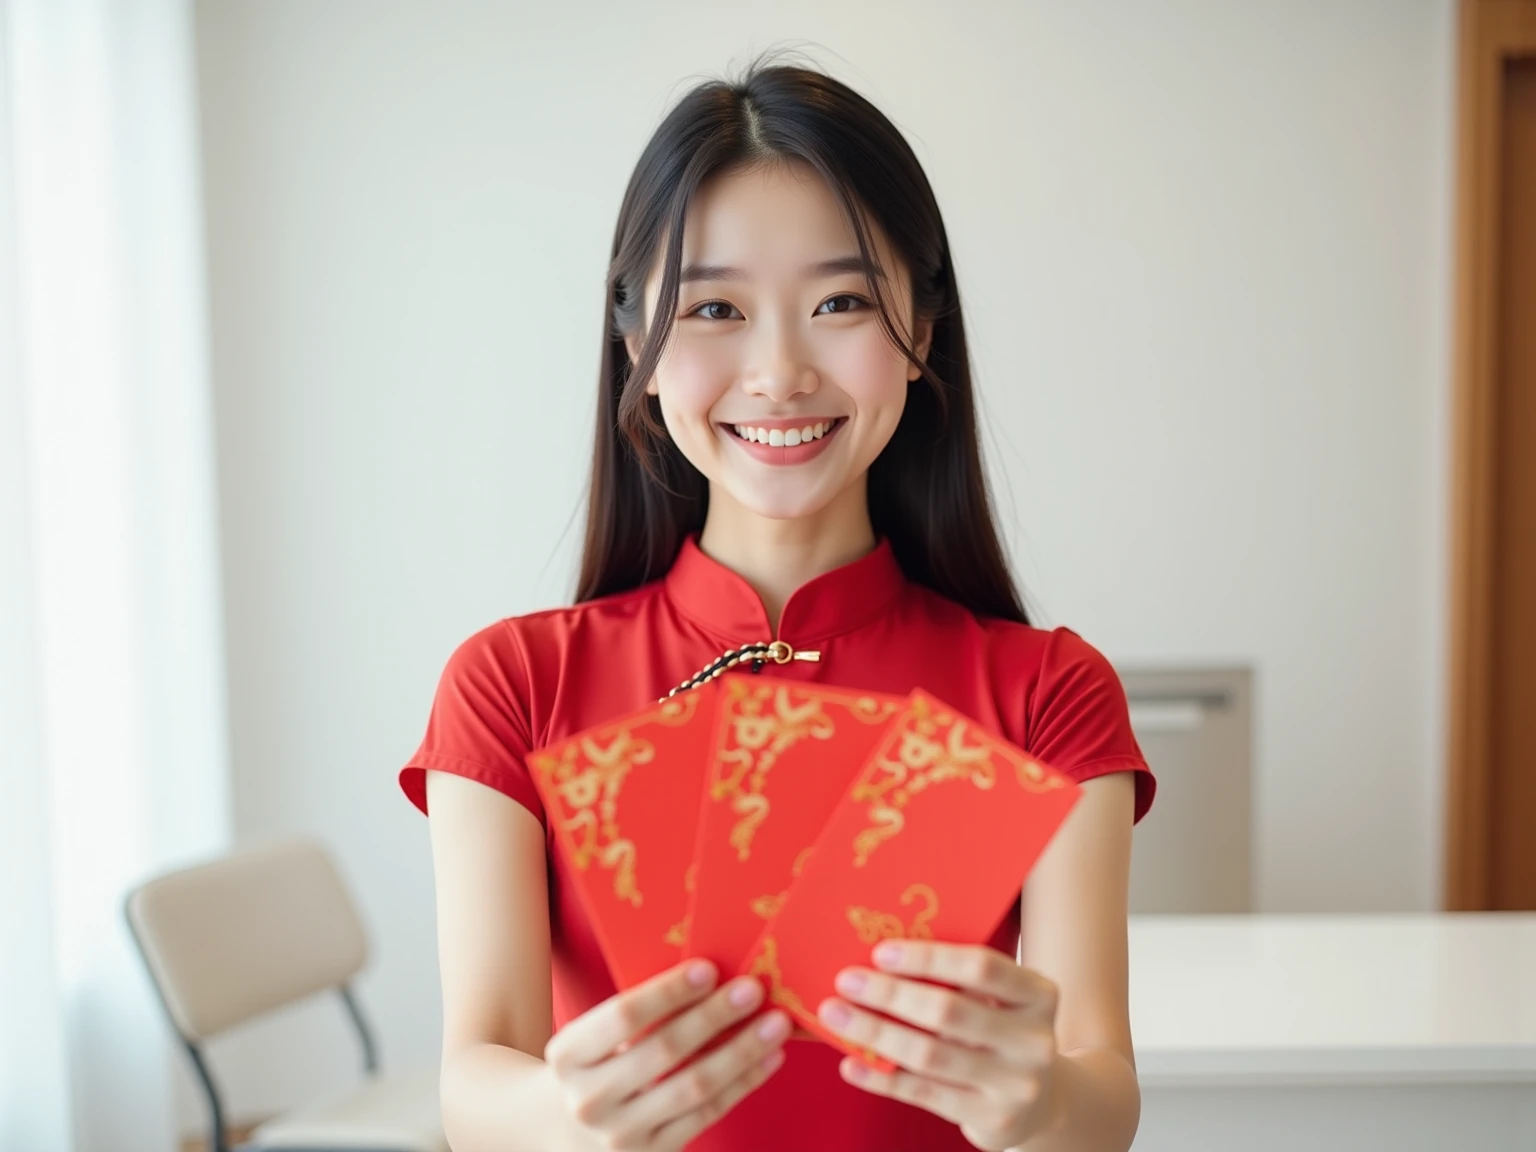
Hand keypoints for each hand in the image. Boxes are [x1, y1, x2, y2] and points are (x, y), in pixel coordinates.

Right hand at [543, 959, 790, 1149]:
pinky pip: (707, 1115)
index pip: (623, 1016)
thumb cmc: (592, 1067)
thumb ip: (638, 1014)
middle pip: (664, 1050)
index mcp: (567, 1055)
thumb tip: (710, 975)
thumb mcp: (591, 1038)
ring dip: (741, 1052)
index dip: (668, 992)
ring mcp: (620, 1134)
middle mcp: (589, 1098)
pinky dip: (743, 1084)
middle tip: (752, 989)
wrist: (567, 1132)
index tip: (708, 969)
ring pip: (693, 1087)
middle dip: (714, 1017)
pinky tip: (768, 1059)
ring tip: (775, 1025)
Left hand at [817, 941, 1062, 1150]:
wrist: (1037, 1104)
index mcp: (1038, 994)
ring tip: (836, 1016)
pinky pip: (924, 1094)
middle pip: (950, 1011)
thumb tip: (878, 961)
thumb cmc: (1000, 1033)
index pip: (980, 967)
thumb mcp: (997, 1002)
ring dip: (875, 1033)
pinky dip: (882, 1078)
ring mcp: (1017, 1084)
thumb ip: (957, 981)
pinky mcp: (993, 1119)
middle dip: (890, 995)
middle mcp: (1034, 1040)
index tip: (880, 953)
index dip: (929, 958)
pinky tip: (851, 1064)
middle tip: (846, 981)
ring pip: (931, 1055)